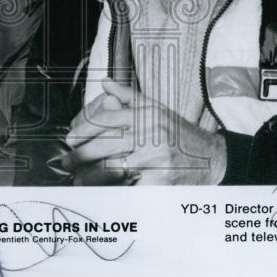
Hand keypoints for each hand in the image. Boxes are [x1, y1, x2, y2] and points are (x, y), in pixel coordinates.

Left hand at [61, 79, 226, 184]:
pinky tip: (102, 192)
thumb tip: (105, 83)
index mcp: (146, 114)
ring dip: (92, 175)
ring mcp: (156, 157)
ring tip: (78, 179)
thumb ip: (128, 96)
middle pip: (106, 144)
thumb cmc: (178, 133)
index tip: (69, 139)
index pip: (107, 119)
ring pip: (114, 167)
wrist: (210, 157)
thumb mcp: (155, 108)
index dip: (85, 130)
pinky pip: (131, 187)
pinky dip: (114, 190)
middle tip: (66, 162)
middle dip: (82, 155)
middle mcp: (150, 133)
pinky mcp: (161, 179)